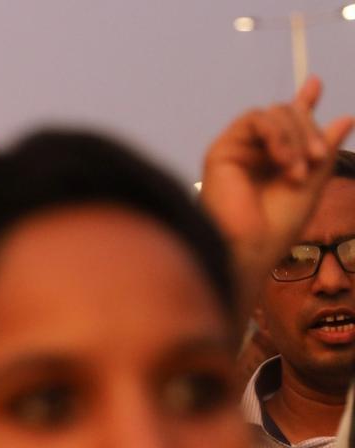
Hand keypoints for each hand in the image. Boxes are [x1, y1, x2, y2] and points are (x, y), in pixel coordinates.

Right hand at [201, 77, 353, 283]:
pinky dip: (275, 133)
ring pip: (272, 114)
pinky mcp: (222, 150)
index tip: (316, 84)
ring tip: (298, 170)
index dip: (303, 103)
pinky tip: (282, 159)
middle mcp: (253, 152)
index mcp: (273, 160)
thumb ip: (325, 149)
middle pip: (286, 114)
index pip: (288, 123)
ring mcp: (237, 150)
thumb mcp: (314, 182)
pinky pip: (255, 120)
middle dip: (309, 131)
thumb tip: (345, 118)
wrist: (252, 246)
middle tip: (319, 159)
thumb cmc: (278, 225)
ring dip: (294, 136)